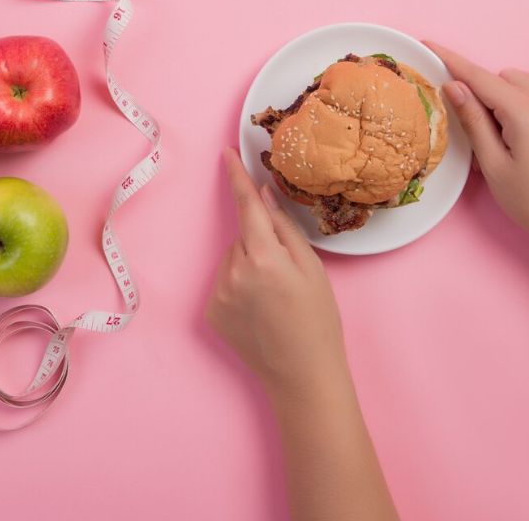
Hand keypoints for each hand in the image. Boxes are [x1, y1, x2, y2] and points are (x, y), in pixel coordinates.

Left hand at [206, 148, 348, 397]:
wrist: (302, 375)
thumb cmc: (317, 321)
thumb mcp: (312, 269)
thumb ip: (284, 228)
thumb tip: (263, 196)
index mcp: (265, 257)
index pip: (246, 206)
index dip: (236, 177)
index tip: (225, 153)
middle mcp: (234, 272)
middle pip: (243, 237)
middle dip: (259, 242)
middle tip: (285, 274)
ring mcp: (219, 294)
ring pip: (232, 259)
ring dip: (249, 266)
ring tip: (273, 297)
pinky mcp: (211, 312)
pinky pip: (224, 283)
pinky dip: (238, 287)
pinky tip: (259, 311)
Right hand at [425, 42, 528, 255]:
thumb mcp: (495, 167)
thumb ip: (474, 122)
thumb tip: (454, 86)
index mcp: (527, 113)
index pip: (480, 78)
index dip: (452, 61)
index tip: (429, 44)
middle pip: (502, 78)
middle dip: (482, 94)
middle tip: (481, 135)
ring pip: (525, 77)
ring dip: (508, 92)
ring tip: (506, 130)